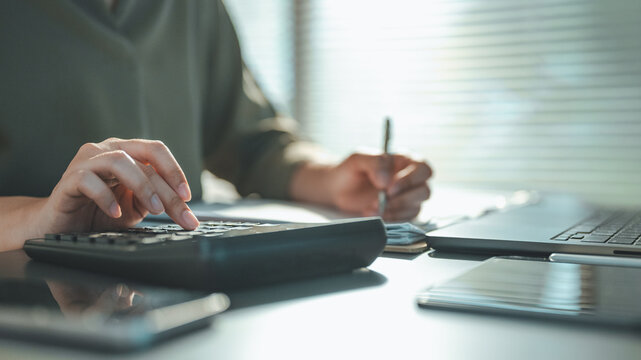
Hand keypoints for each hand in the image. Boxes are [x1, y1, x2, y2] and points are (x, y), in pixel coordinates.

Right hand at [36, 138, 198, 235]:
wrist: (59, 225)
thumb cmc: (98, 212)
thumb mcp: (134, 208)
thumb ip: (155, 201)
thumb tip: (183, 210)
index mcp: (126, 152)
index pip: (156, 152)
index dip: (175, 171)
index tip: (188, 197)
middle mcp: (106, 151)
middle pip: (144, 159)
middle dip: (167, 188)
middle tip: (181, 212)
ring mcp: (86, 162)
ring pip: (120, 161)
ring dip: (142, 186)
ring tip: (154, 210)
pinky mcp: (68, 180)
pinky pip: (88, 180)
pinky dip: (106, 197)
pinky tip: (116, 213)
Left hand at [291, 153, 431, 221]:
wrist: (337, 188)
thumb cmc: (350, 170)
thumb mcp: (359, 158)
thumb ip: (375, 163)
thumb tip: (387, 179)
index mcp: (405, 161)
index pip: (423, 169)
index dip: (410, 180)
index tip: (389, 188)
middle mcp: (410, 179)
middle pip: (424, 191)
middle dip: (403, 199)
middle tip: (382, 201)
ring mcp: (406, 197)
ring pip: (416, 207)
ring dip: (394, 211)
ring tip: (372, 208)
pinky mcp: (399, 212)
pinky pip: (405, 219)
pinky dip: (391, 219)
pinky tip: (375, 215)